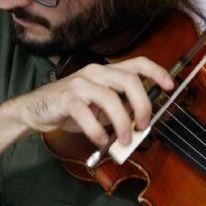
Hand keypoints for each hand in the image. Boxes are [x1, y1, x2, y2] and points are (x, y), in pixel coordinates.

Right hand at [10, 56, 174, 148]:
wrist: (34, 110)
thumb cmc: (70, 108)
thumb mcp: (100, 108)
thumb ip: (119, 111)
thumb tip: (140, 125)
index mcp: (106, 72)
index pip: (136, 64)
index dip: (156, 72)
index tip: (170, 86)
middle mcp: (95, 73)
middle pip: (128, 80)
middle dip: (142, 104)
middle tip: (144, 125)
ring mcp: (80, 84)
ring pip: (110, 97)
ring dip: (122, 122)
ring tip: (124, 140)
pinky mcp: (66, 99)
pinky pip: (86, 113)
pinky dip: (97, 130)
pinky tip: (101, 141)